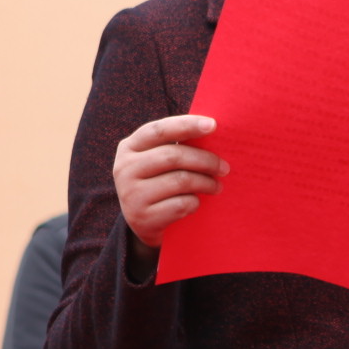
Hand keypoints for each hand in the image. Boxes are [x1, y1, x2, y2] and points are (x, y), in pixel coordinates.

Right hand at [113, 114, 227, 247]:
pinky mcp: (142, 217)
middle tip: (224, 168)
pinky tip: (196, 203)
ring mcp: (131, 194)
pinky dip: (195, 203)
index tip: (214, 125)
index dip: (187, 125)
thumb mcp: (159, 162)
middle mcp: (124, 168)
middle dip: (205, 160)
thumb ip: (176, 146)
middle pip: (173, 156)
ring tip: (217, 186)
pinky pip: (181, 204)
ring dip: (206, 183)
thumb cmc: (160, 183)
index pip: (159, 130)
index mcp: (129, 147)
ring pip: (180, 181)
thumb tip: (212, 129)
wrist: (144, 223)